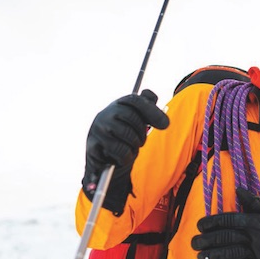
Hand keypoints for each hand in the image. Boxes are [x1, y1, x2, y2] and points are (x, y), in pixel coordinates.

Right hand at [82, 89, 169, 213]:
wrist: (104, 158)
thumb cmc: (124, 135)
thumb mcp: (138, 120)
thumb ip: (148, 107)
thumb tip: (155, 101)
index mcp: (118, 105)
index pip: (135, 100)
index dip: (151, 110)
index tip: (165, 124)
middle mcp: (105, 114)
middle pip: (133, 118)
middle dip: (142, 133)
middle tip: (140, 141)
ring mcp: (98, 129)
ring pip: (128, 135)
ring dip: (134, 146)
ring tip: (129, 148)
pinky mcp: (93, 145)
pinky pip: (119, 151)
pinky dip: (125, 157)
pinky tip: (120, 157)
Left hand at [191, 188, 259, 258]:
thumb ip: (253, 202)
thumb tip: (239, 190)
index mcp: (254, 220)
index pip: (229, 219)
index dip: (212, 222)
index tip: (200, 226)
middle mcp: (254, 235)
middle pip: (226, 237)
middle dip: (207, 240)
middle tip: (194, 243)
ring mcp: (257, 252)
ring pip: (230, 253)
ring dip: (213, 256)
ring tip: (200, 258)